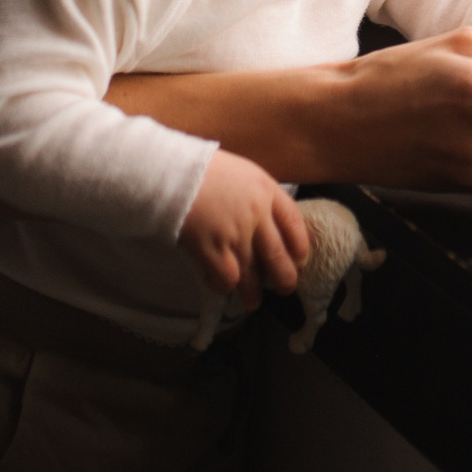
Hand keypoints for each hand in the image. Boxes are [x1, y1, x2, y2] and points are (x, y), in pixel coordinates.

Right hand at [179, 151, 309, 309]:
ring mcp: (234, 234)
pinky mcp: (211, 250)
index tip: (300, 260)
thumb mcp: (241, 172)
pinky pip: (226, 280)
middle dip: (284, 280)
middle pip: (279, 257)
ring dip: (253, 294)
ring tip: (251, 301)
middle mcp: (256, 214)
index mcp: (266, 190)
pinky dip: (224, 286)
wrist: (171, 173)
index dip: (300, 247)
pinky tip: (221, 285)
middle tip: (284, 288)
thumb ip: (257, 196)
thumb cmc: (203, 170)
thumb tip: (267, 220)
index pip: (295, 223)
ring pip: (254, 277)